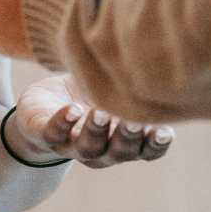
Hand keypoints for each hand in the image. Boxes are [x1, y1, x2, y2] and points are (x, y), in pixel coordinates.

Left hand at [6, 73, 173, 167]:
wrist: (45, 107)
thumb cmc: (91, 96)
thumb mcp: (115, 93)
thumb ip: (135, 87)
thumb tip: (163, 60)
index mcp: (123, 141)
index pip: (145, 151)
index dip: (156, 145)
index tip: (166, 132)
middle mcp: (101, 150)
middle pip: (119, 151)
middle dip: (127, 138)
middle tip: (134, 122)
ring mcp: (72, 145)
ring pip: (87, 147)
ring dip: (96, 131)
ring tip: (100, 113)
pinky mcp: (45, 134)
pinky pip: (52, 133)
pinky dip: (62, 123)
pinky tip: (72, 109)